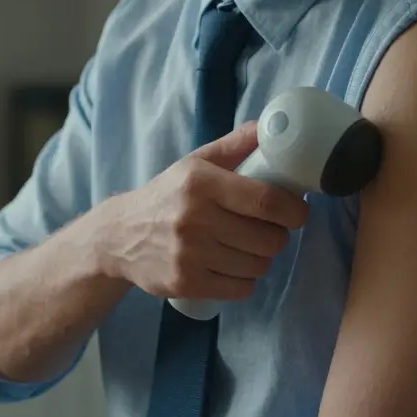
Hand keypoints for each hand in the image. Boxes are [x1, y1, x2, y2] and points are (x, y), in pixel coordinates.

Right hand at [98, 121, 309, 300]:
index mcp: (201, 182)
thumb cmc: (167, 196)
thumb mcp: (195, 163)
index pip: (266, 201)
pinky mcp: (186, 283)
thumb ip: (234, 145)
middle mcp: (194, 218)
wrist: (119, 237)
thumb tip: (271, 127)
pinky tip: (233, 268)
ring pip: (257, 265)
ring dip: (262, 259)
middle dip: (278, 236)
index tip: (297, 213)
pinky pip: (241, 289)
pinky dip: (245, 281)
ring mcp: (189, 254)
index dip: (293, 211)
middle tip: (269, 231)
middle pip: (268, 238)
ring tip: (248, 248)